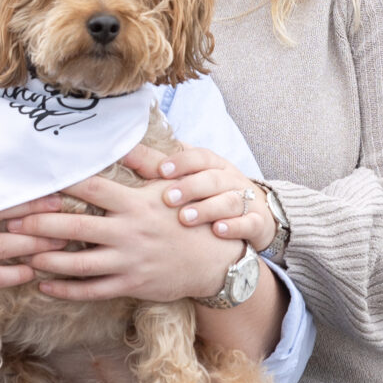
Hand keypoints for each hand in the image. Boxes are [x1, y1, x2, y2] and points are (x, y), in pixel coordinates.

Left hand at [24, 169, 244, 304]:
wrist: (214, 261)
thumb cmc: (186, 217)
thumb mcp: (169, 188)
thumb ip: (142, 166)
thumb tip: (121, 139)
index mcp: (135, 204)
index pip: (91, 188)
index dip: (61, 183)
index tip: (33, 178)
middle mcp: (129, 232)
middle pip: (75, 226)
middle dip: (40, 223)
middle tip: (10, 219)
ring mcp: (128, 262)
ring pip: (78, 263)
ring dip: (46, 259)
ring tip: (20, 253)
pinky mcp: (130, 286)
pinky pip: (91, 290)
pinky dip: (64, 289)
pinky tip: (43, 284)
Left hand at [119, 140, 275, 251]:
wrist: (256, 214)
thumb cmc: (213, 194)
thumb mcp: (192, 176)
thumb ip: (162, 165)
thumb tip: (126, 151)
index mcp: (213, 164)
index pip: (199, 156)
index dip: (181, 162)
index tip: (161, 170)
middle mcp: (230, 179)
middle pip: (213, 177)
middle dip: (190, 187)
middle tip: (167, 198)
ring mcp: (246, 200)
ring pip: (230, 199)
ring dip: (208, 208)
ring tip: (186, 218)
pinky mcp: (256, 222)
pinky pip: (249, 222)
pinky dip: (234, 226)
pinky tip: (217, 231)